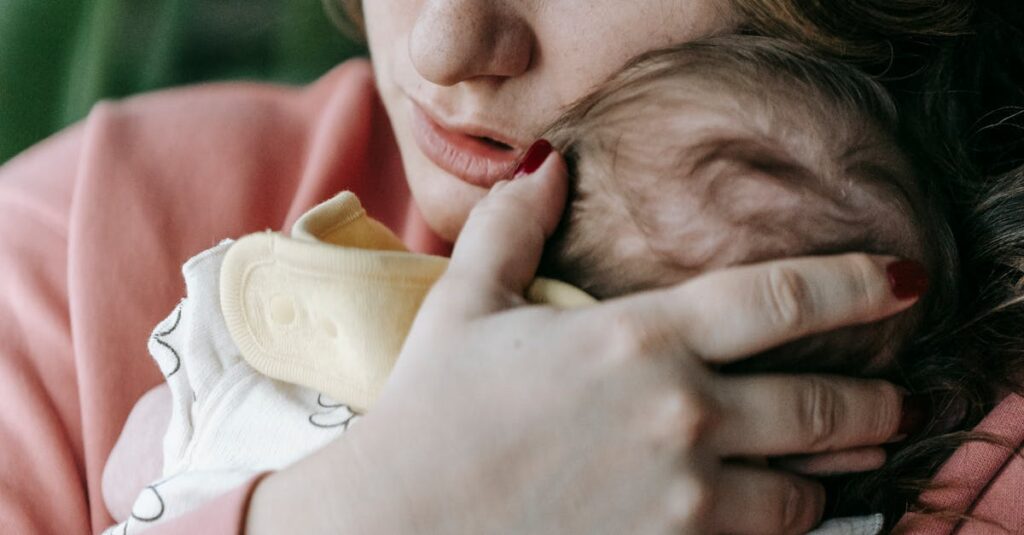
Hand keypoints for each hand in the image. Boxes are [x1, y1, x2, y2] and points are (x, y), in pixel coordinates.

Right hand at [248, 147, 912, 534]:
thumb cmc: (432, 415)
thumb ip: (513, 227)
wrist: (403, 526)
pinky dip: (783, 528)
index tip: (901, 282)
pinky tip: (781, 516)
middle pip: (823, 404)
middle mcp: (679, 414)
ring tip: (845, 463)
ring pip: (805, 490)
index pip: (779, 298)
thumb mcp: (466, 306)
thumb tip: (546, 164)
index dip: (855, 284)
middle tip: (895, 402)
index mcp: (637, 339)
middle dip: (874, 403)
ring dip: (834, 474)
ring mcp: (683, 498)